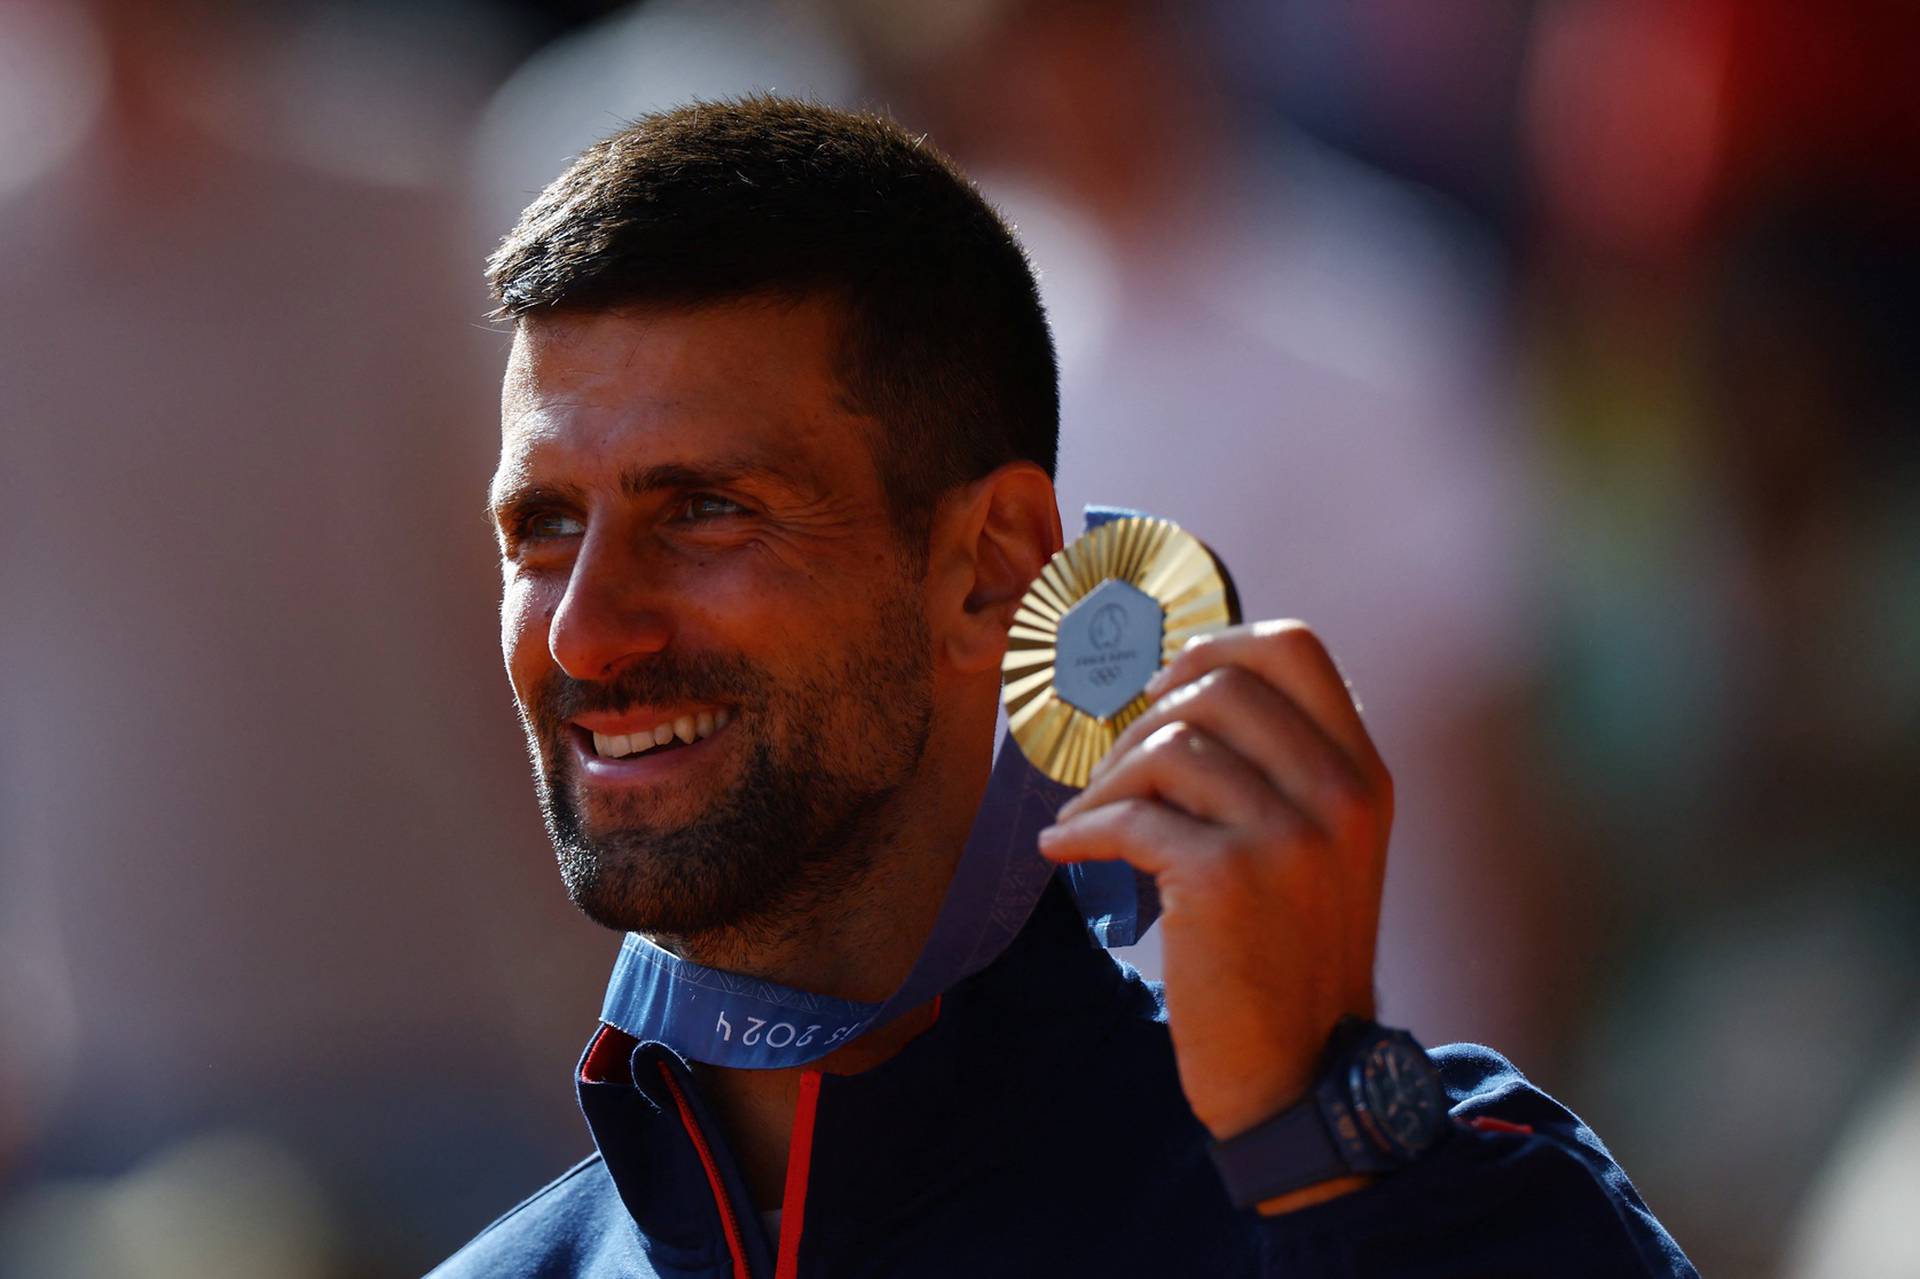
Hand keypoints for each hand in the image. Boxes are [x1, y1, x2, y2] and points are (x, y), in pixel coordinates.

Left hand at [1039, 620, 1391, 1144]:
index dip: (1215, 645)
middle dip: (1144, 718)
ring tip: (1085, 818)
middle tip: (1113, 768)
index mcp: (1364, 776)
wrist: (1300, 1074)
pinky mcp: (1226, 878)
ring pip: (1167, 747)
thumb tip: (1180, 686)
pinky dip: (1080, 829)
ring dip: (1105, 780)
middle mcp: (1339, 795)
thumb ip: (1281, 770)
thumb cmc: (1290, 955)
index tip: (1166, 683)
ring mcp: (1288, 835)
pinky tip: (1061, 848)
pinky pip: (1130, 817)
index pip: (1295, 648)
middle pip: (1217, 685)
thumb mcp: (1322, 850)